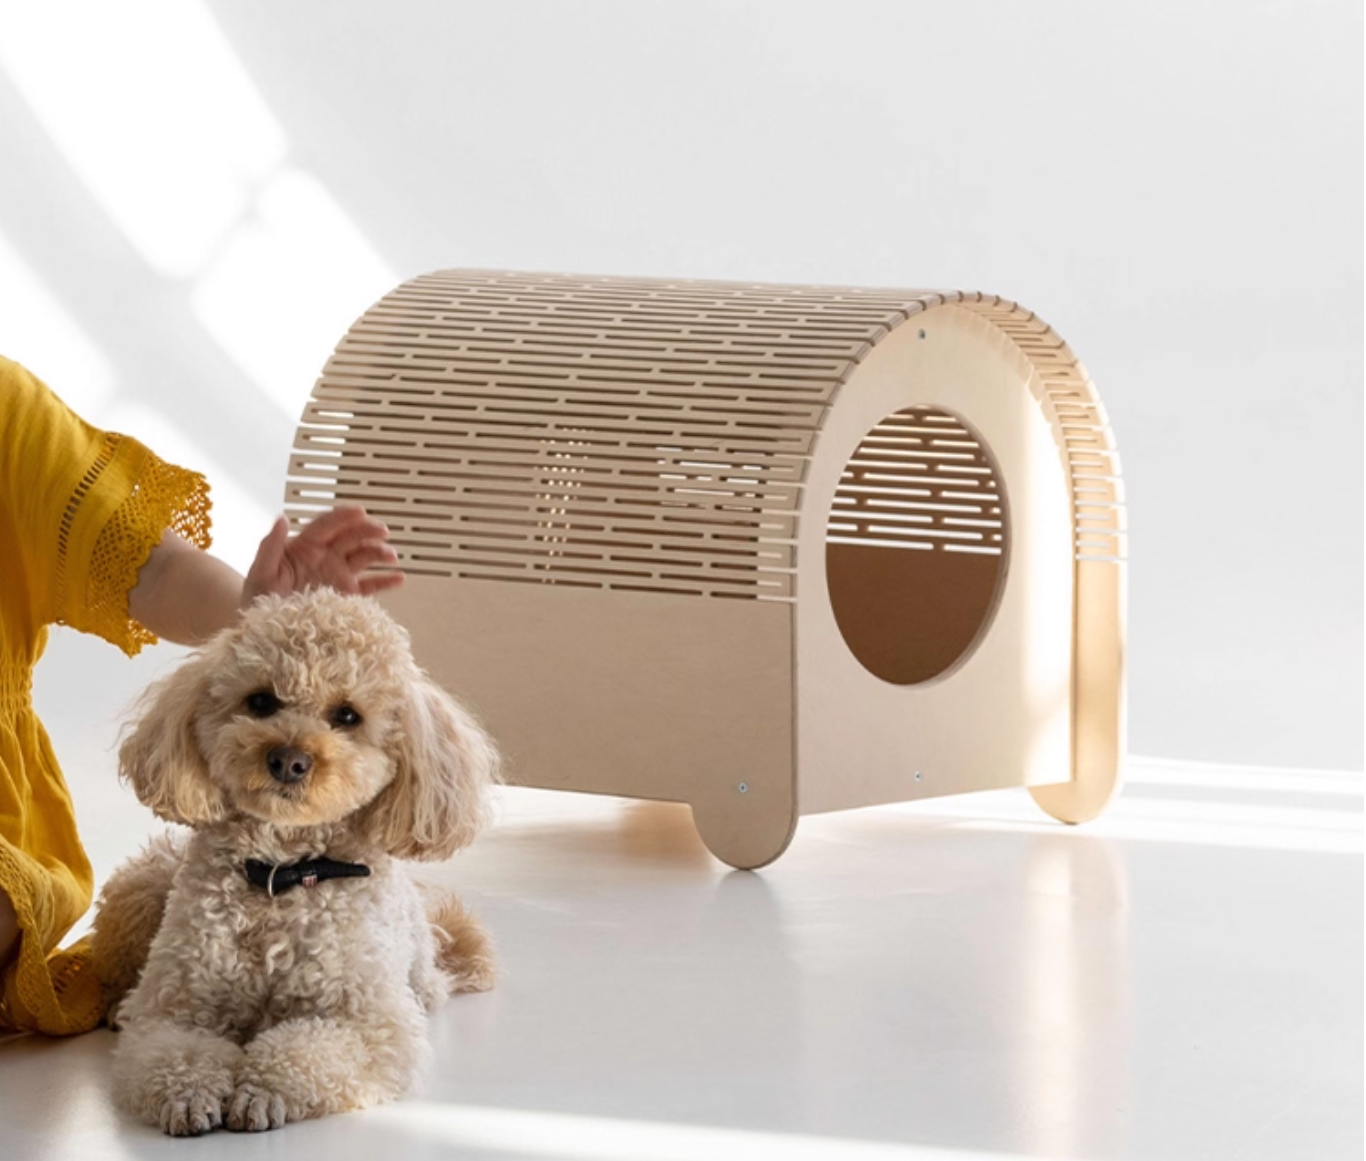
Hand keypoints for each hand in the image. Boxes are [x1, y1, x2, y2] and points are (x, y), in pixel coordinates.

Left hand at [242, 507, 403, 607]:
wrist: (267, 633)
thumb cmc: (258, 601)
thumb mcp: (260, 573)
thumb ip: (269, 546)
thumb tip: (280, 518)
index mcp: (304, 547)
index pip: (327, 525)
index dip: (344, 516)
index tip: (360, 511)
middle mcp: (325, 558)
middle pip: (351, 537)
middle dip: (368, 531)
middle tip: (382, 531)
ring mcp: (339, 575)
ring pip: (364, 557)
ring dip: (379, 552)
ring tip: (391, 556)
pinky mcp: (348, 596)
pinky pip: (370, 586)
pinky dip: (385, 581)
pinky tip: (399, 578)